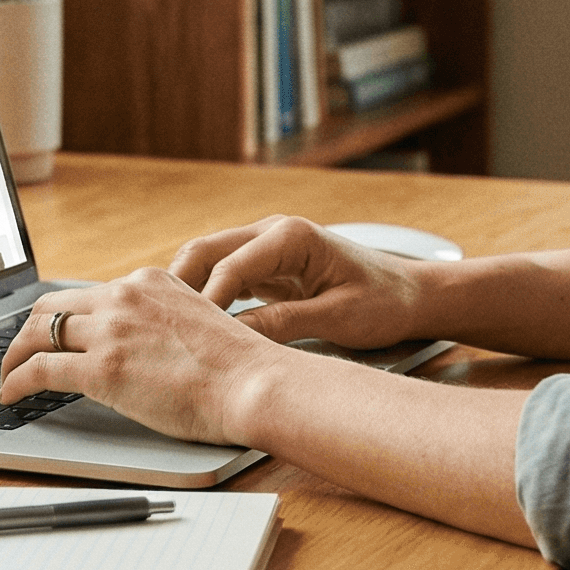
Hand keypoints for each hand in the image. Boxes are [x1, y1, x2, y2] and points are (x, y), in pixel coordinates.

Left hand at [0, 268, 288, 444]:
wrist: (252, 384)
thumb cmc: (237, 368)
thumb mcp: (197, 322)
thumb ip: (164, 322)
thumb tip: (143, 346)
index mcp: (149, 282)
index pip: (89, 295)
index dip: (63, 318)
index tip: (53, 334)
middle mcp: (125, 296)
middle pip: (51, 305)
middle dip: (28, 331)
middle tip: (19, 354)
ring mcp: (111, 330)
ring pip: (37, 333)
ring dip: (14, 356)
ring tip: (7, 377)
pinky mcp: (101, 368)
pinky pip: (39, 369)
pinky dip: (16, 381)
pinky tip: (11, 395)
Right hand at [167, 214, 430, 350]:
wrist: (412, 294)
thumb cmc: (384, 303)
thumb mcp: (337, 318)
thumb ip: (285, 323)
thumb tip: (235, 338)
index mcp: (291, 236)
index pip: (230, 265)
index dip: (205, 301)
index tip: (187, 336)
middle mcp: (273, 231)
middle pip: (206, 251)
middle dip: (178, 287)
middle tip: (157, 328)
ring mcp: (267, 246)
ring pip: (208, 260)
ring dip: (185, 290)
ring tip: (165, 329)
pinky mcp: (266, 266)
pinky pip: (223, 275)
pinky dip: (204, 296)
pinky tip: (191, 326)